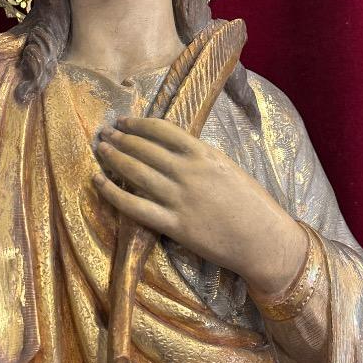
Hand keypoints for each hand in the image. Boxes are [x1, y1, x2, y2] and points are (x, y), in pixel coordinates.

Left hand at [92, 116, 306, 297]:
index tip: (124, 121)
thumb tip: (174, 151)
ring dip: (114, 158)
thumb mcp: (229, 169)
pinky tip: (98, 182)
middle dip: (121, 138)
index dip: (138, 124)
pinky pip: (135, 207)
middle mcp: (189, 172)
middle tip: (105, 133)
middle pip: (144, 149)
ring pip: (136, 173)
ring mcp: (179, 199)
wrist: (265, 240)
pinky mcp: (174, 225)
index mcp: (205, 154)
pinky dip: (112, 193)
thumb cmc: (254, 205)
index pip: (163, 130)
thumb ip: (202, 159)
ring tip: (100, 150)